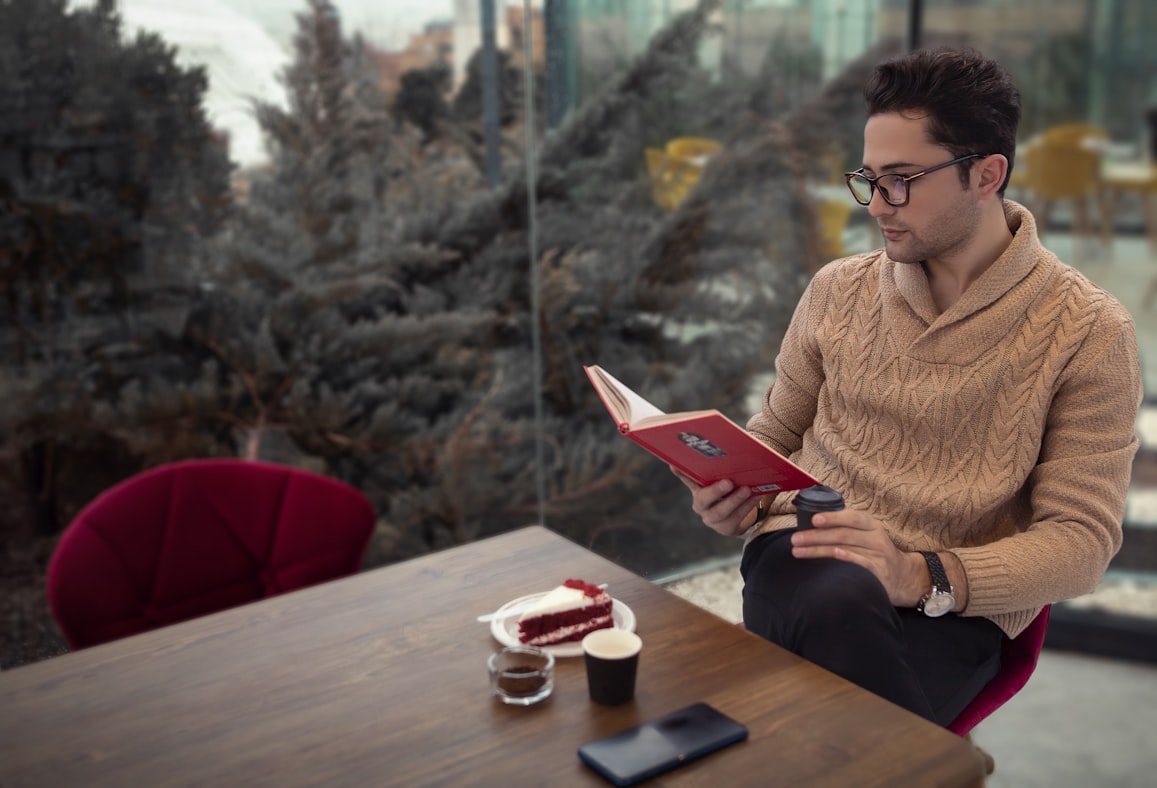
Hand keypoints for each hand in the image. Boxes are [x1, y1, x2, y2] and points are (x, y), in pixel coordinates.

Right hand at [669, 465, 758, 536]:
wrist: (735, 515)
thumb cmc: (727, 491)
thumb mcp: (719, 481)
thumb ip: (715, 470)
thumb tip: (718, 448)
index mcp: (696, 490)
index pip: (687, 480)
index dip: (681, 474)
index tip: (674, 465)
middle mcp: (700, 506)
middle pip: (703, 500)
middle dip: (715, 491)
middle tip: (728, 482)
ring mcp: (712, 520)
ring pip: (721, 513)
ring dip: (736, 500)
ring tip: (747, 489)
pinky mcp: (726, 528)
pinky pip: (737, 518)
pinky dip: (747, 506)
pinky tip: (756, 496)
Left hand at [790, 508, 926, 606]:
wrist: (905, 577)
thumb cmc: (877, 553)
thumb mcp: (868, 535)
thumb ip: (847, 529)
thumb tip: (811, 525)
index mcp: (871, 525)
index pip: (852, 517)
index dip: (832, 517)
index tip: (813, 520)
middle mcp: (876, 538)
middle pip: (843, 534)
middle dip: (815, 537)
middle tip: (795, 539)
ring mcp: (878, 555)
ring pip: (845, 549)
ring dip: (819, 550)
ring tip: (799, 551)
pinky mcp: (879, 572)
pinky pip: (860, 564)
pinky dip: (845, 559)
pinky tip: (831, 558)